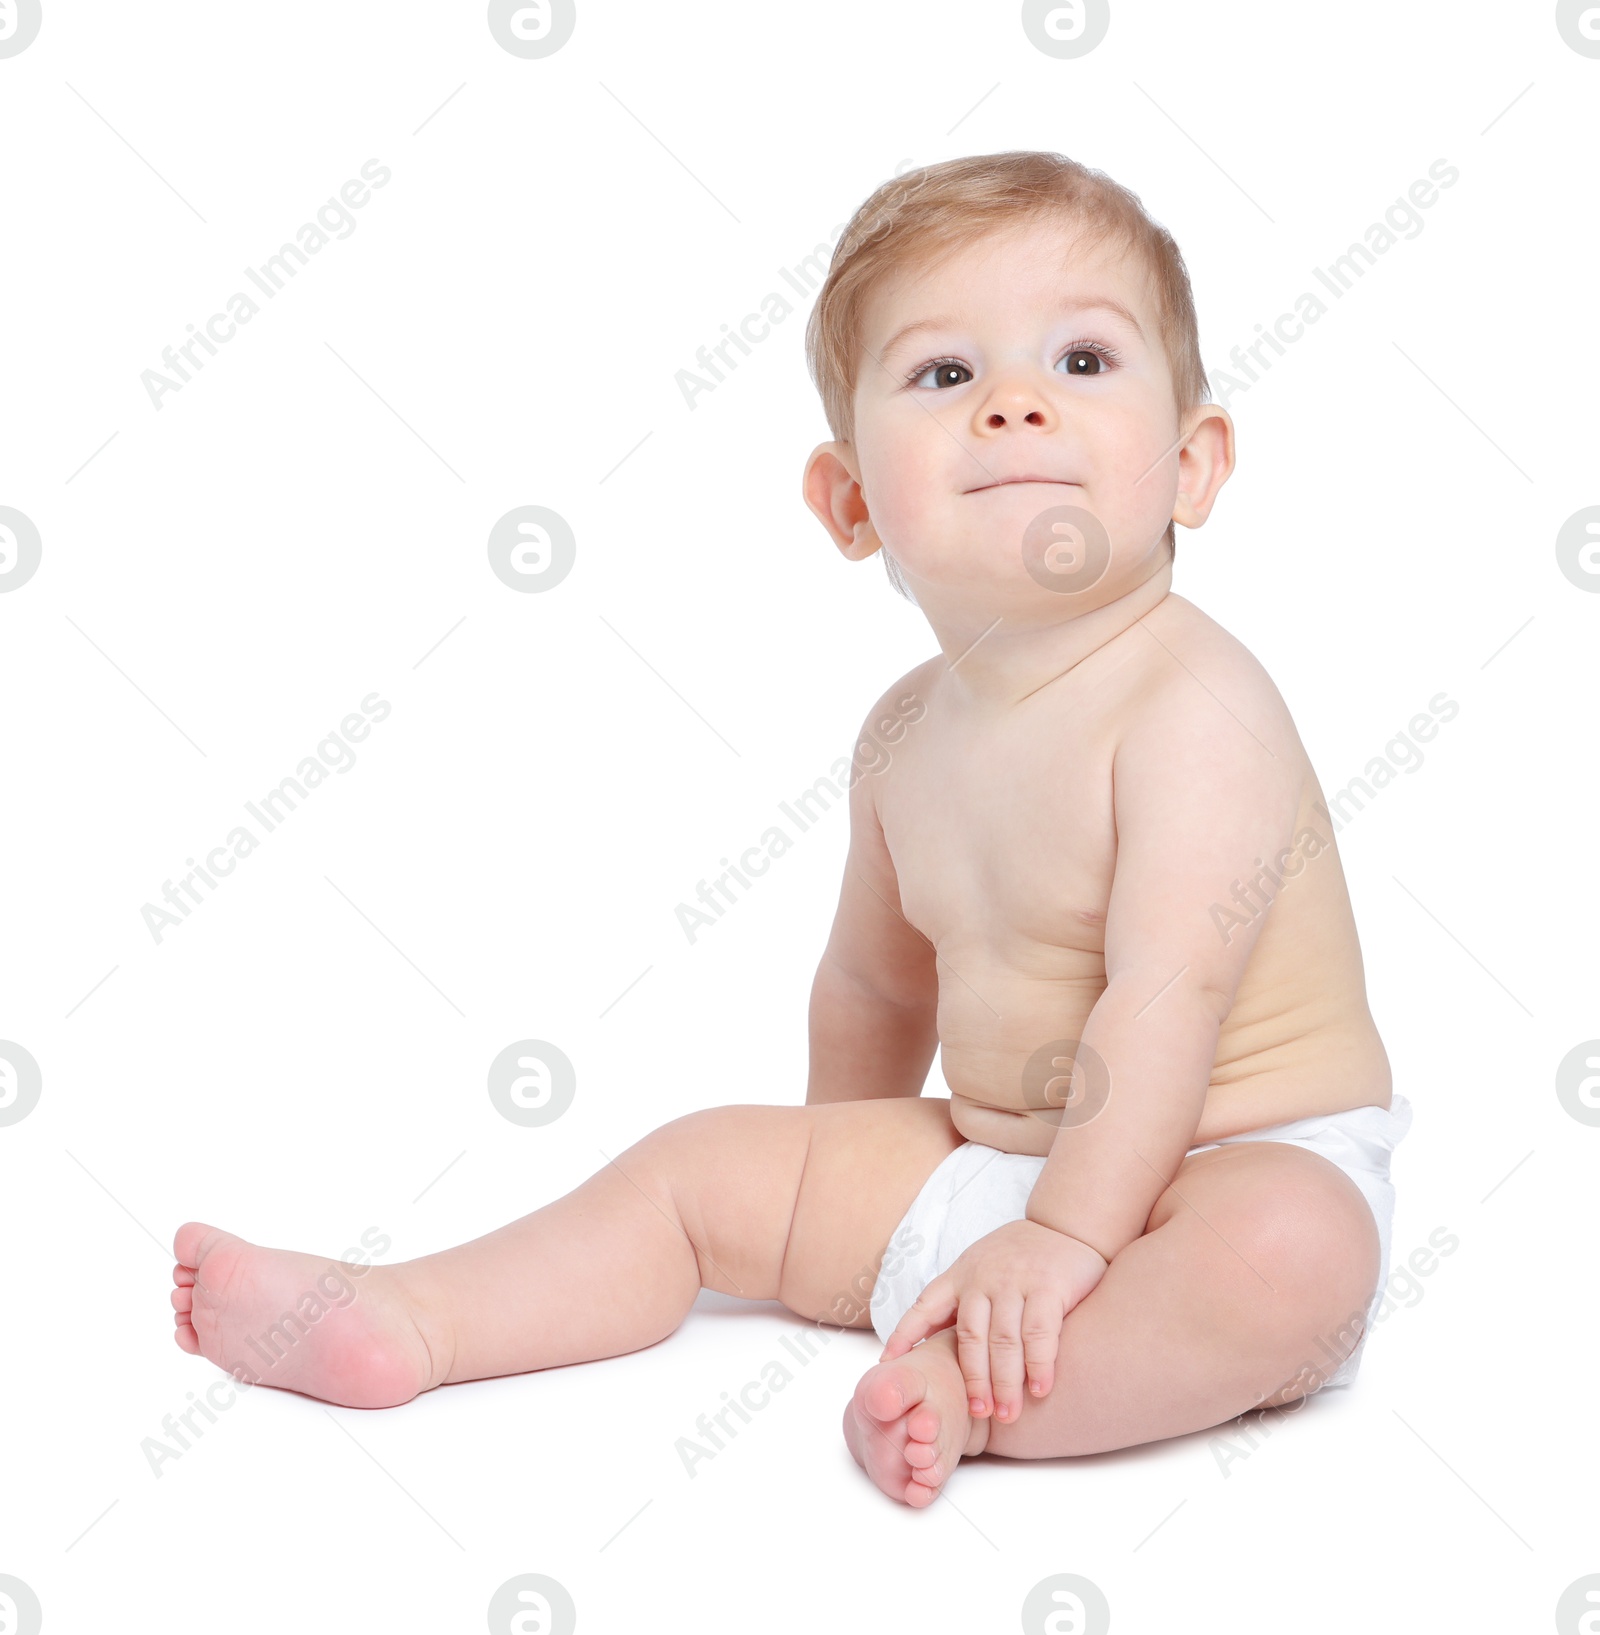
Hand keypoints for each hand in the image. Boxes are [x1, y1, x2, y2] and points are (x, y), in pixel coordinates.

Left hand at [878, 1218, 1108, 1422]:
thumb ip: (957, 1301)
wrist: (1064, 1224)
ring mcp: (1015, 1281)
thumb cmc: (1017, 1256)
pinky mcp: (1048, 1286)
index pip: (925, 1306)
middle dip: (974, 1380)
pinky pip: (1040, 1333)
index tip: (888, 1364)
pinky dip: (1038, 1365)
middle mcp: (983, 1278)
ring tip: (1007, 1413)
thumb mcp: (978, 1268)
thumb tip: (923, 1341)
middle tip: (978, 1412)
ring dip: (1005, 1382)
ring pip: (1004, 1341)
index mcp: (960, 1275)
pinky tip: (1039, 1388)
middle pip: (971, 1338)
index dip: (905, 1334)